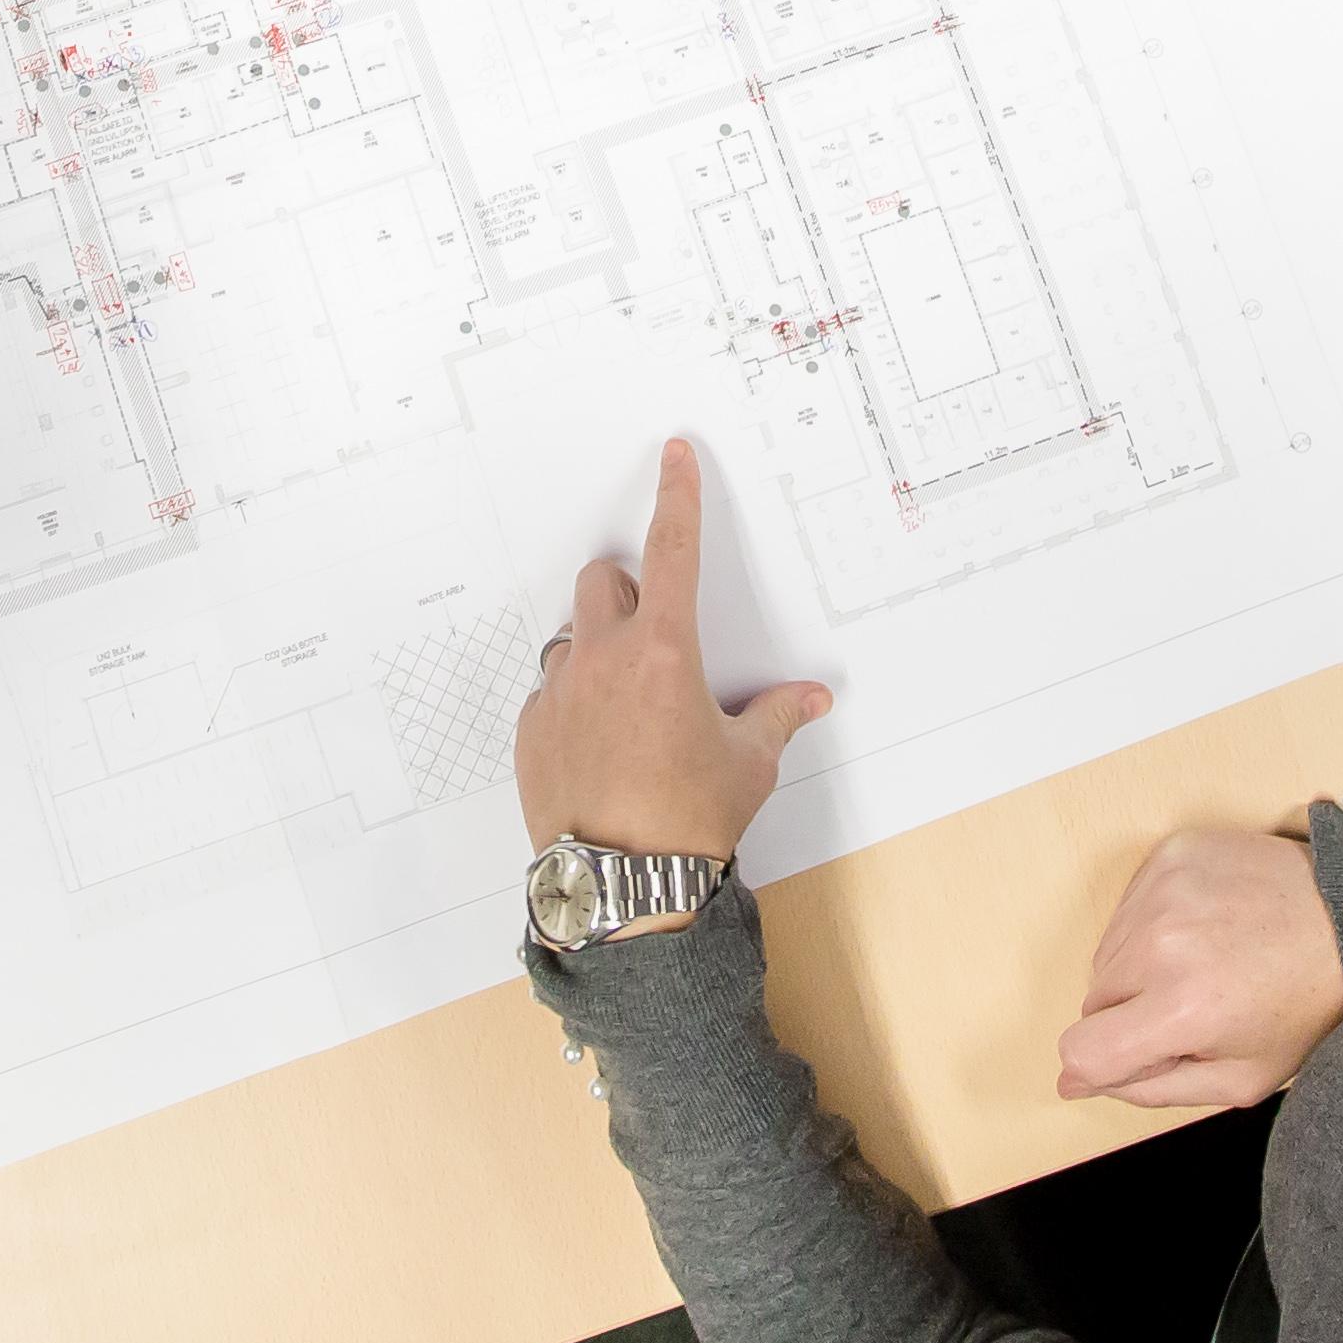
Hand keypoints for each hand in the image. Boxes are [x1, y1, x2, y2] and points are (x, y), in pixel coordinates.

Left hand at [513, 438, 833, 860]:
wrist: (624, 886)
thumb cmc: (691, 819)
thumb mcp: (748, 764)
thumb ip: (776, 717)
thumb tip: (812, 697)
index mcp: (663, 651)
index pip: (672, 547)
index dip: (677, 494)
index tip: (674, 455)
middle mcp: (603, 659)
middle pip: (602, 579)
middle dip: (627, 590)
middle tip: (654, 634)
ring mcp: (559, 693)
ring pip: (571, 638)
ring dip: (597, 651)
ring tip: (628, 706)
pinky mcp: (531, 731)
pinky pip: (549, 694)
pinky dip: (573, 704)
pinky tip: (601, 749)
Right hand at [1057, 826, 1342, 1108]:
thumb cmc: (1304, 1007)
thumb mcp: (1241, 1079)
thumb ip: (1150, 1088)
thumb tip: (1073, 1083)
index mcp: (1182, 1010)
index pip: (1080, 1050)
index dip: (1100, 1064)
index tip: (1133, 1056)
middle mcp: (1162, 943)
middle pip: (1094, 1000)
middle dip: (1132, 1015)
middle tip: (1194, 1007)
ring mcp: (1163, 890)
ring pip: (1108, 954)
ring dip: (1142, 968)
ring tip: (1205, 965)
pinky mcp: (1170, 854)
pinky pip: (1128, 908)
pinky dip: (1153, 925)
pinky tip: (1205, 928)